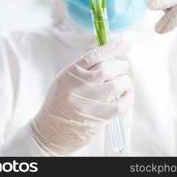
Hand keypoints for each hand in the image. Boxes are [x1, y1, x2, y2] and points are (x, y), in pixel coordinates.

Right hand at [31, 40, 132, 154]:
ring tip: (124, 84)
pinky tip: (126, 96)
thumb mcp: (65, 80)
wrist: (49, 132)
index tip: (126, 45)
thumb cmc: (58, 104)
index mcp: (70, 73)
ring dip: (126, 82)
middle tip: (124, 69)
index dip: (114, 48)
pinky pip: (121, 104)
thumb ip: (84, 69)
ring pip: (117, 84)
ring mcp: (88, 101)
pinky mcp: (97, 117)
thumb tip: (109, 57)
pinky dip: (128, 98)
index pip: (95, 55)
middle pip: (108, 68)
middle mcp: (79, 85)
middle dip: (121, 66)